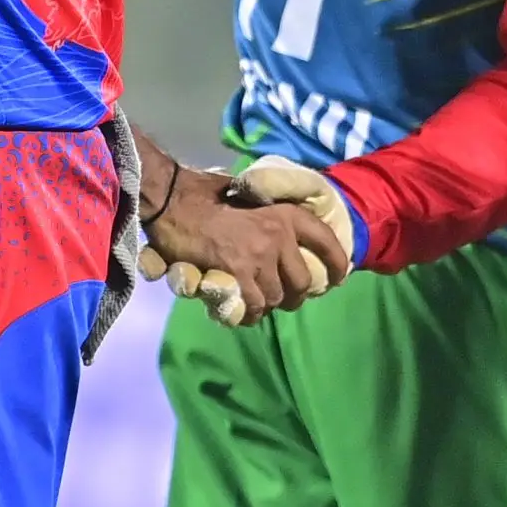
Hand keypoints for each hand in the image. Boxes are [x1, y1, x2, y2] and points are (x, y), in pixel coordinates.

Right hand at [145, 158, 350, 327]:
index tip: (337, 278)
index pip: (326, 242)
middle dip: (293, 295)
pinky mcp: (237, 277)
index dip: (337, 263)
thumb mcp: (245, 193)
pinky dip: (248, 313)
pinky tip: (239, 309)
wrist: (169, 199)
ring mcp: (258, 259)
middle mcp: (278, 237)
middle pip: (302, 282)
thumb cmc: (202, 192)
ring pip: (276, 299)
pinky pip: (253, 308)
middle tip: (280, 297)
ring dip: (266, 304)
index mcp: (284, 214)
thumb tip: (277, 227)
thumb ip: (265, 212)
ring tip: (251, 301)